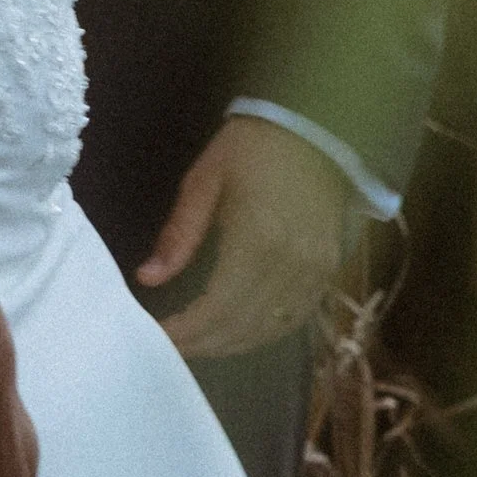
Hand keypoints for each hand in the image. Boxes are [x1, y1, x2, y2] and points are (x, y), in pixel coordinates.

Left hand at [138, 115, 352, 360]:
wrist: (313, 127)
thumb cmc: (250, 149)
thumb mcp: (204, 181)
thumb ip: (179, 234)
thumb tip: (148, 278)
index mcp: (256, 241)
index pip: (216, 308)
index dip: (186, 331)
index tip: (158, 337)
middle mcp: (290, 264)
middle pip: (242, 326)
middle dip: (204, 344)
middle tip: (173, 349)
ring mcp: (315, 271)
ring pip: (270, 329)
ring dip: (232, 345)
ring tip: (200, 345)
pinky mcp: (329, 270)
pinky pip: (297, 318)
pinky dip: (265, 333)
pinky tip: (240, 334)